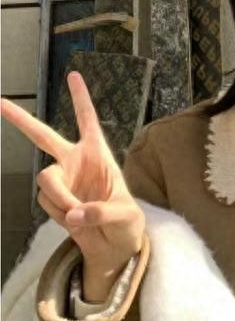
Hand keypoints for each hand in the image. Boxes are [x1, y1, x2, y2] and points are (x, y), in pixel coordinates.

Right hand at [1, 71, 144, 301]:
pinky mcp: (53, 198)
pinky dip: (59, 213)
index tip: (73, 75)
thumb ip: (101, 213)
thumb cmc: (127, 223)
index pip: (88, 121)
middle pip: (44, 136)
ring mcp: (62, 179)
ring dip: (60, 198)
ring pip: (47, 181)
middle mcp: (76, 162)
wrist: (114, 245)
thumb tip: (75, 213)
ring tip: (80, 212)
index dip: (80, 99)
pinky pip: (47, 202)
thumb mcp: (124, 216)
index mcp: (99, 154)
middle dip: (21, 120)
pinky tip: (74, 218)